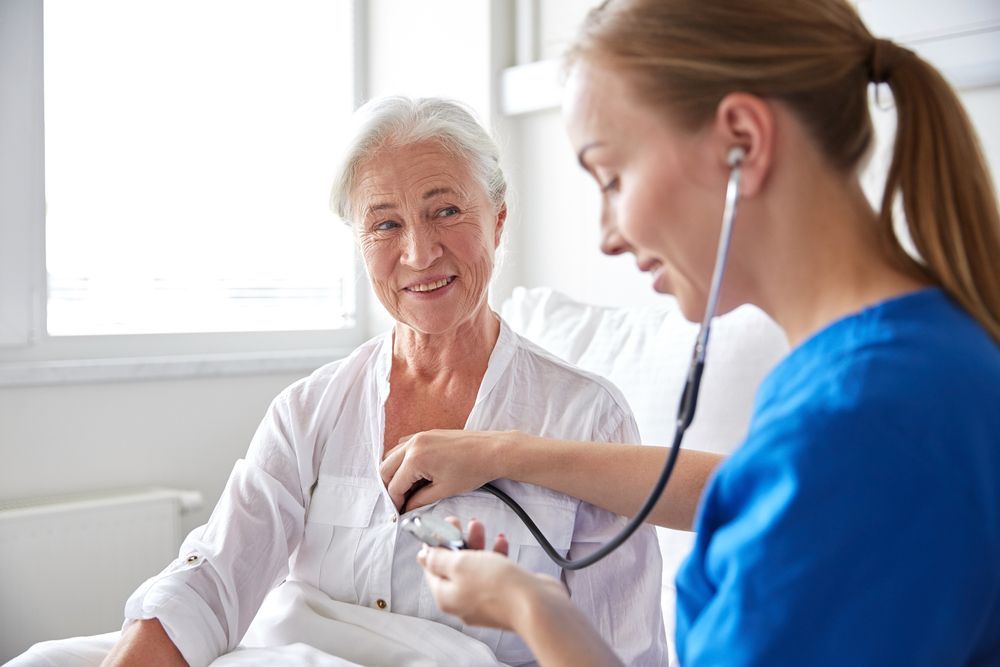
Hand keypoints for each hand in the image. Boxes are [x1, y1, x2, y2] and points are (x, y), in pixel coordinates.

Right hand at [381, 429, 512, 511]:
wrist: (492, 451)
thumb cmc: (472, 470)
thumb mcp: (444, 490)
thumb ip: (420, 501)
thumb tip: (406, 508)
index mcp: (416, 458)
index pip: (394, 486)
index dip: (395, 503)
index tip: (399, 513)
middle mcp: (413, 444)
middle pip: (386, 469)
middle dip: (390, 487)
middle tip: (399, 502)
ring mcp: (419, 436)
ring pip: (392, 455)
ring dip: (394, 472)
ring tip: (406, 488)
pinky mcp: (427, 433)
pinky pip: (404, 445)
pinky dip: (402, 459)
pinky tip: (414, 471)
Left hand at [418, 517, 565, 630]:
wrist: (536, 605)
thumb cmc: (498, 587)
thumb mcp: (460, 564)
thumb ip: (439, 558)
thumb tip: (423, 556)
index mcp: (446, 596)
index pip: (430, 568)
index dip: (434, 544)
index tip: (440, 526)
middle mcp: (462, 601)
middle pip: (453, 566)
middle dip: (456, 540)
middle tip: (459, 523)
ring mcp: (484, 600)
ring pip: (474, 567)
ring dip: (476, 543)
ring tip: (479, 526)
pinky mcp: (503, 596)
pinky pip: (494, 572)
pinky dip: (495, 555)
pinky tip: (501, 542)